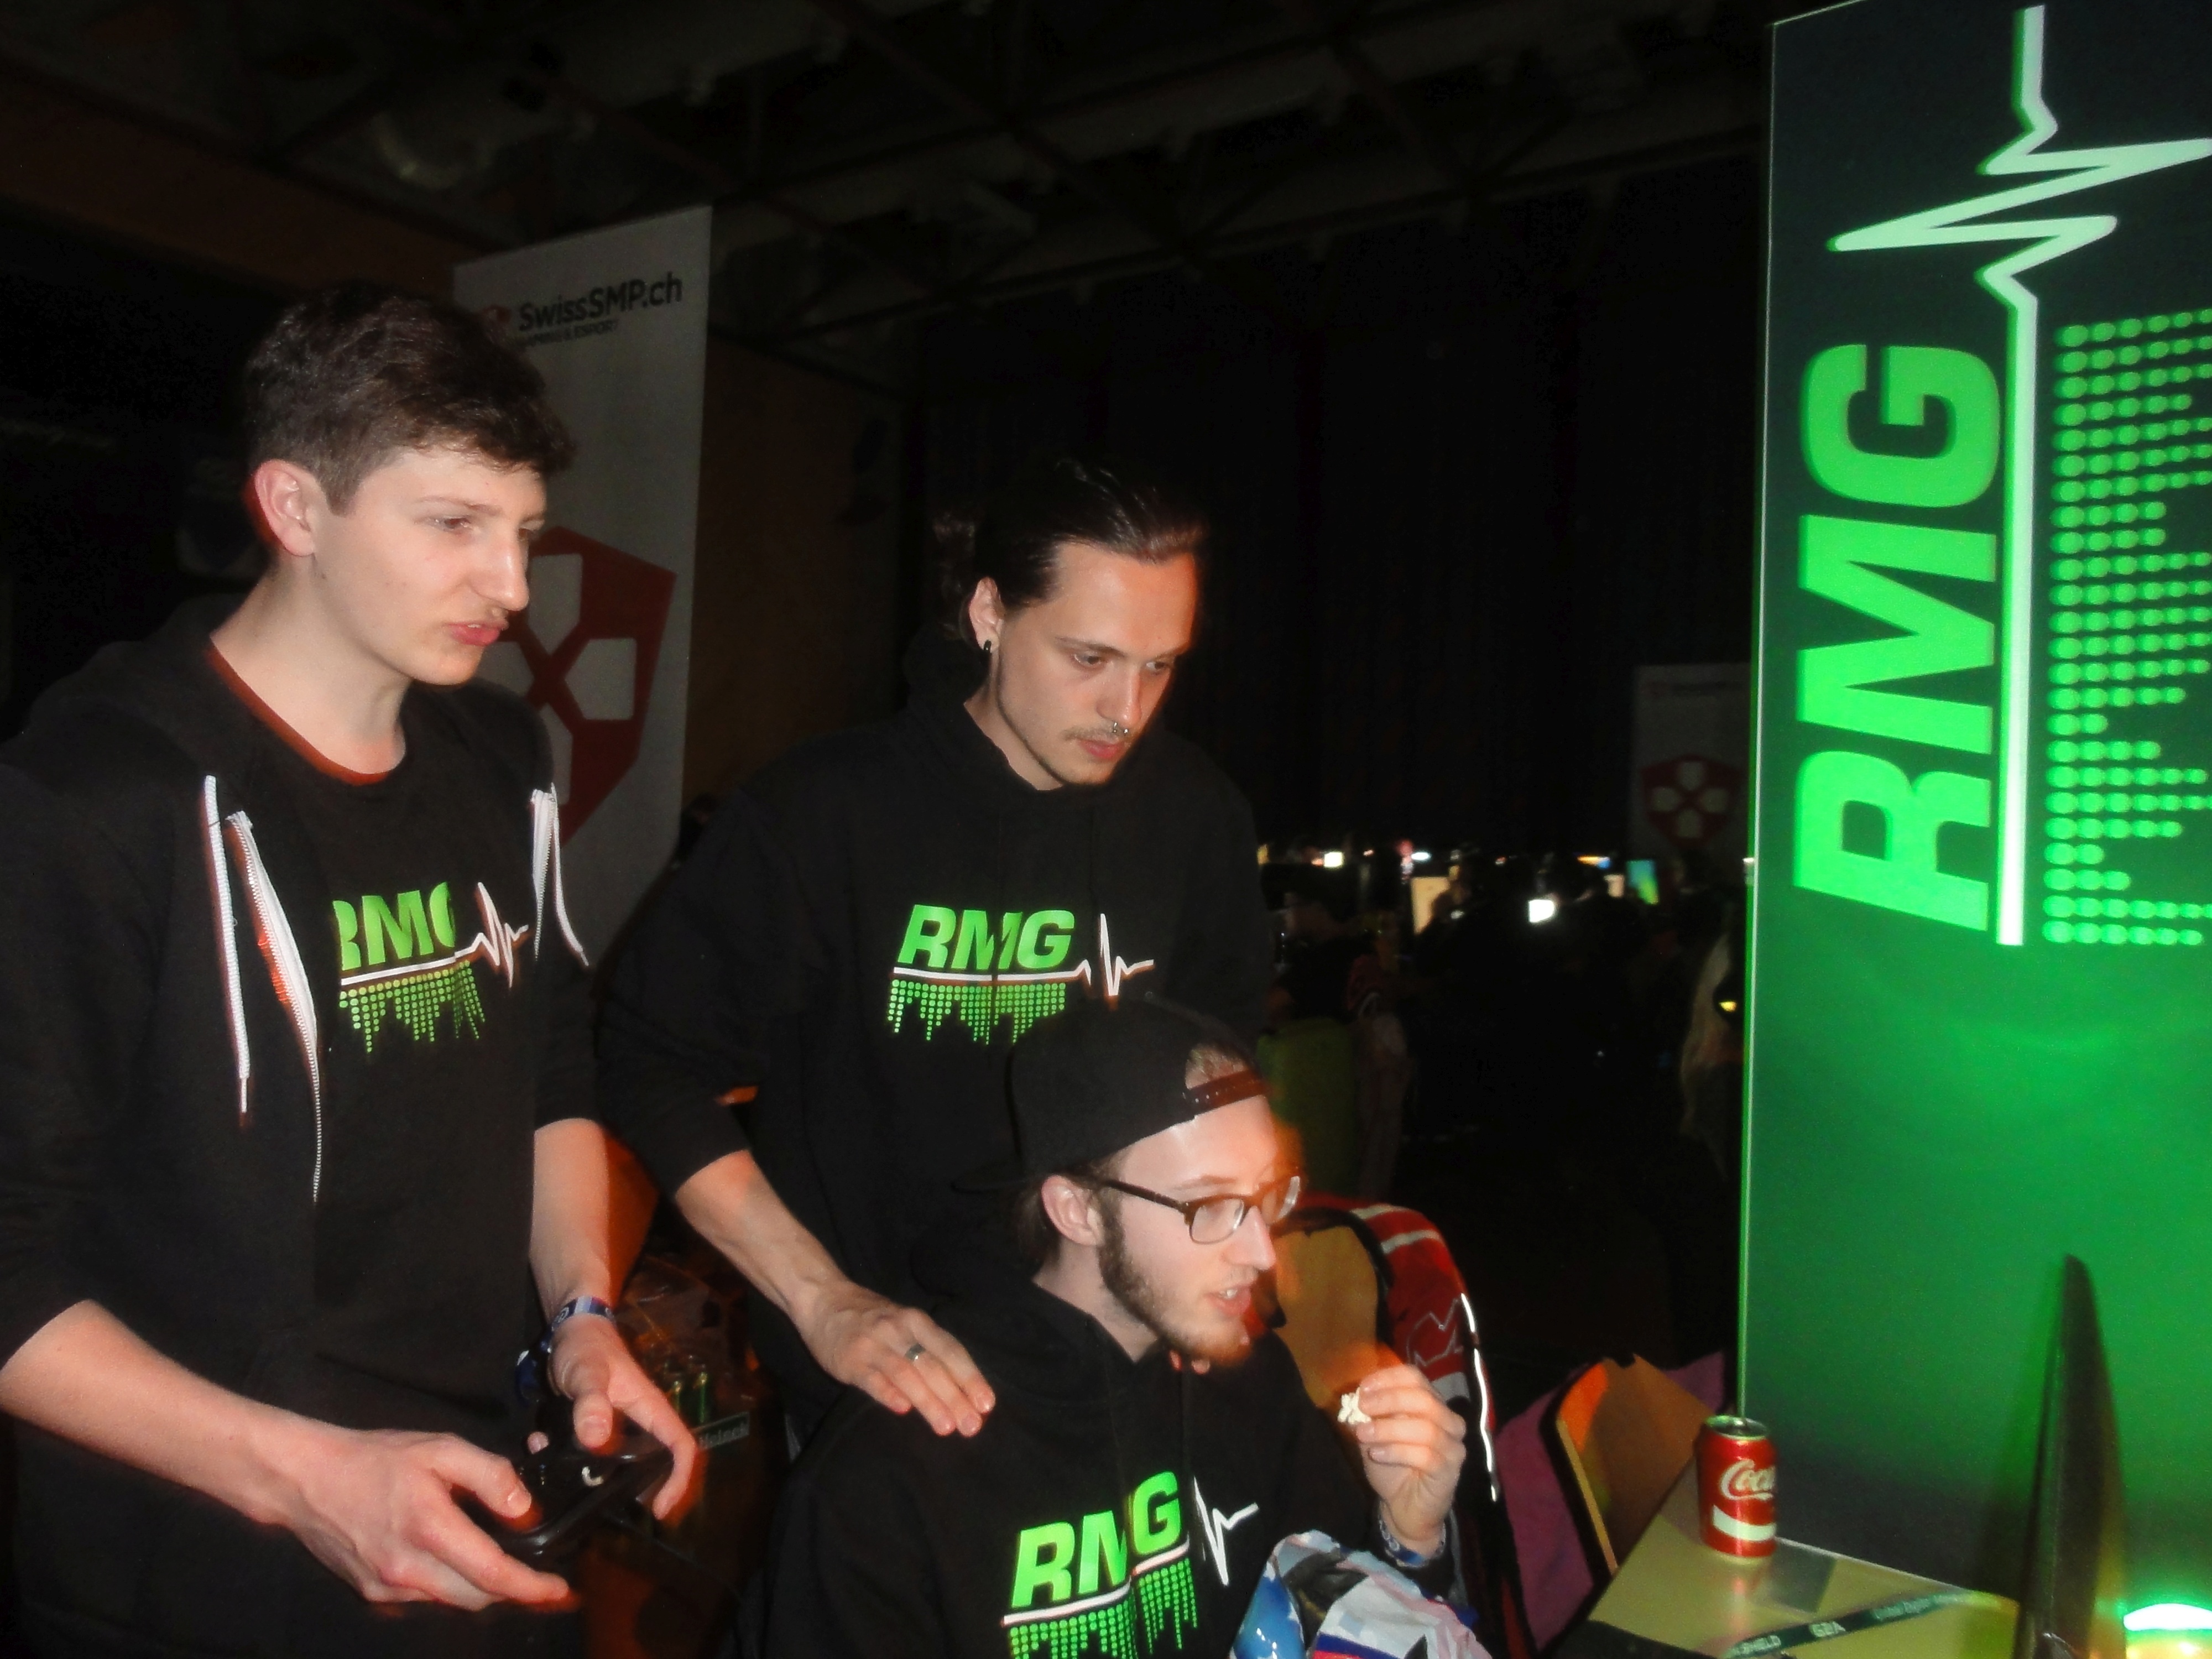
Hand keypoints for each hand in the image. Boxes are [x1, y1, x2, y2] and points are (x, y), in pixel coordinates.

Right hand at [274, 1421, 572, 1609]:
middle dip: (514, 1593)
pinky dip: (450, 1585)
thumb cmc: (374, 1460)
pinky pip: (426, 1597)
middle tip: (542, 1580)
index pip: (492, 1575)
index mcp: (428, 1530)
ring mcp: (387, 1586)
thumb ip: (490, 1476)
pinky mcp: (373, 1591)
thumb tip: (524, 1509)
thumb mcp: (441, 1449)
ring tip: (505, 1567)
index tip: (559, 1590)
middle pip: (477, 1599)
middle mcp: (406, 1569)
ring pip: (452, 1601)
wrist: (307, 1480)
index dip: (532, 1587)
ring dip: (483, 1590)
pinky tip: (459, 1562)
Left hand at [545, 1312, 699, 1520]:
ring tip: (566, 1488)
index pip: (681, 1447)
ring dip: (595, 1479)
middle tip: (611, 1511)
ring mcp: (618, 1425)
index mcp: (650, 1409)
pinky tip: (539, 1451)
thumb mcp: (587, 1371)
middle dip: (638, 1491)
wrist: (568, 1328)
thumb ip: (591, 1402)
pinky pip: (590, 1453)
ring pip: (620, 1463)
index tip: (658, 1509)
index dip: (677, 1480)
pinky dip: (567, 1460)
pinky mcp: (595, 1426)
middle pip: (656, 1463)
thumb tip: (596, 1440)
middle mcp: (640, 1421)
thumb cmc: (586, 1346)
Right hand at [792, 1278, 994, 1436]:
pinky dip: (888, 1394)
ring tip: (946, 1427)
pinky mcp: (849, 1359)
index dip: (970, 1377)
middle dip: (955, 1397)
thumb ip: (928, 1350)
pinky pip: (871, 1379)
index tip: (986, 1404)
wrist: (824, 1300)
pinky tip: (903, 1411)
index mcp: (917, 1321)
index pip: (950, 1350)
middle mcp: (898, 1330)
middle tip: (972, 1425)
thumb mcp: (905, 1324)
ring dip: (928, 1401)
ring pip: (906, 1374)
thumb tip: (961, 1388)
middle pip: (932, 1365)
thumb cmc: (873, 1318)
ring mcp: (873, 1344)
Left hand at [1344, 1364, 1465, 1557]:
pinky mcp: (1450, 1471)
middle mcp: (1449, 1421)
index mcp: (1431, 1405)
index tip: (1363, 1388)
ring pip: (1425, 1428)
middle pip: (1423, 1399)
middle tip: (1362, 1407)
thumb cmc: (1392, 1467)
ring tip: (1363, 1435)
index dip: (1388, 1379)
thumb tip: (1355, 1398)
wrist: (1405, 1508)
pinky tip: (1377, 1455)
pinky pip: (1426, 1455)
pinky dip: (1397, 1451)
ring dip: (1388, 1429)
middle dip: (1389, 1400)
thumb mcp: (1374, 1436)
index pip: (1415, 1378)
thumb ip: (1369, 1417)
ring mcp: (1453, 1446)